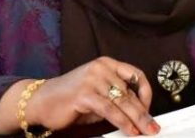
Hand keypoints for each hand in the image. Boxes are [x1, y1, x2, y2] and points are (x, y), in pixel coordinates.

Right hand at [0, 57, 158, 135]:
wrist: (41, 101)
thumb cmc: (69, 99)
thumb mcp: (97, 94)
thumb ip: (115, 98)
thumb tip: (137, 113)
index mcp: (106, 64)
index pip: (135, 75)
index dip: (146, 92)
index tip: (149, 108)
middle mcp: (101, 68)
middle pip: (130, 92)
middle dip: (144, 112)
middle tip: (153, 126)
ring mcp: (92, 80)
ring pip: (122, 102)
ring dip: (137, 119)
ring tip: (145, 131)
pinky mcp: (85, 94)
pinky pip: (110, 110)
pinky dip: (122, 122)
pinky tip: (129, 131)